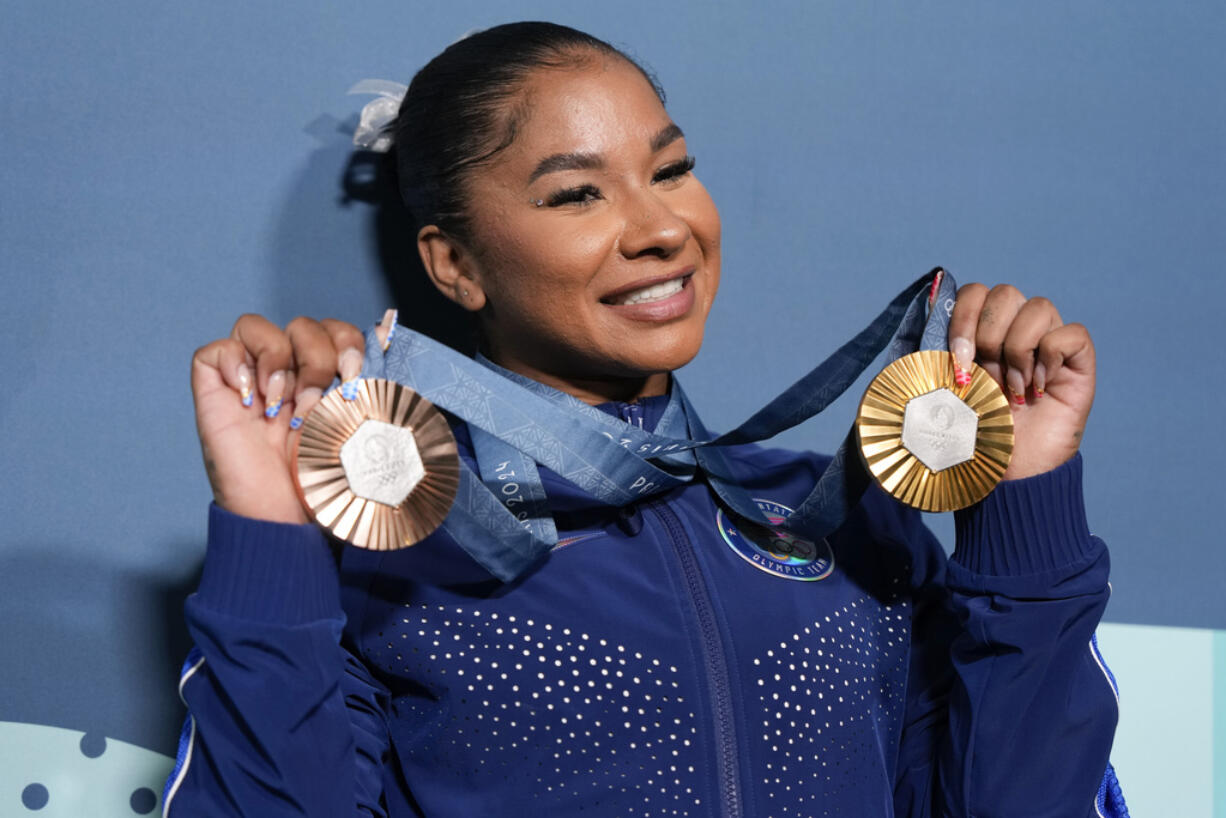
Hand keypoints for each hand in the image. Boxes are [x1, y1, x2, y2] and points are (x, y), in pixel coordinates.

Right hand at [190, 311, 394, 523]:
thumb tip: (386, 326)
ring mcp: (249, 380)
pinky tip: (251, 400)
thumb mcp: (356, 420)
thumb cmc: (322, 477)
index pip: (335, 330)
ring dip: (277, 360)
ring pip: (256, 326)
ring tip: (281, 405)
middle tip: (316, 401)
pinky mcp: (214, 391)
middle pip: (302, 326)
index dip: (348, 342)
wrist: (287, 514)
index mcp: (324, 377)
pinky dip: (234, 364)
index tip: (355, 377)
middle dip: (317, 357)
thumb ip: (370, 375)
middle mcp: (287, 373)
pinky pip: (216, 350)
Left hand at [948, 284, 1094, 480]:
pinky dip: (1051, 357)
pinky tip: (1039, 389)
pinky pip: (1071, 332)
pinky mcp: (1079, 360)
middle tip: (987, 378)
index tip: (958, 361)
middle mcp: (1017, 329)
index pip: (974, 292)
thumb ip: (930, 355)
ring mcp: (1049, 342)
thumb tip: (920, 315)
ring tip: (1013, 390)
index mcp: (982, 330)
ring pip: (1039, 307)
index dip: (963, 318)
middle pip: (1005, 293)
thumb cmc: (973, 433)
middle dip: (989, 337)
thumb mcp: (940, 391)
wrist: (1006, 472)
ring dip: (1018, 351)